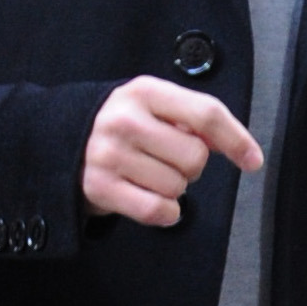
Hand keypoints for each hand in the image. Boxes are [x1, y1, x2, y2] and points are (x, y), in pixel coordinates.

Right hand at [83, 76, 260, 225]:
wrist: (55, 138)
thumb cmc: (115, 123)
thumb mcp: (147, 103)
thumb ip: (187, 116)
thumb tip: (231, 144)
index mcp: (143, 92)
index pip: (206, 114)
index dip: (236, 139)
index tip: (252, 160)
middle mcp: (125, 121)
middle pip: (195, 157)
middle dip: (191, 166)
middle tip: (166, 160)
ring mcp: (110, 155)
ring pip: (178, 187)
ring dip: (173, 189)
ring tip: (147, 175)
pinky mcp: (100, 188)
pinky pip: (159, 211)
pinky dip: (165, 213)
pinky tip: (150, 198)